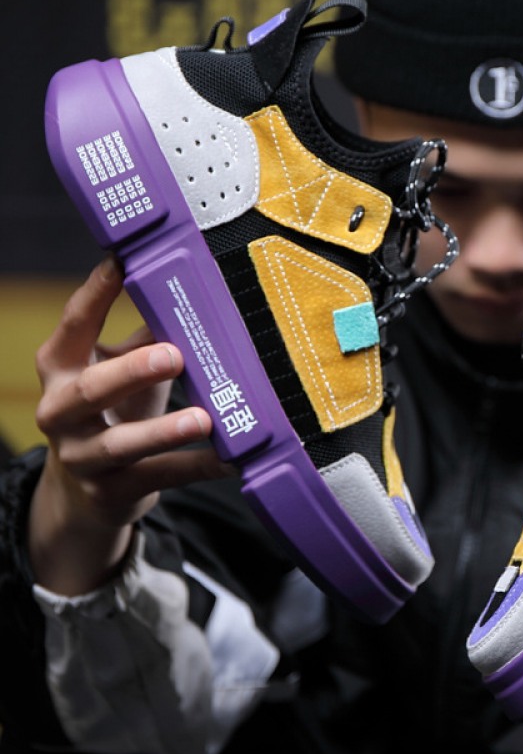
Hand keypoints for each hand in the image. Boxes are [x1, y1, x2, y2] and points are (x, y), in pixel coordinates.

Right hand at [29, 257, 229, 594]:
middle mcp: (60, 412)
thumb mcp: (123, 368)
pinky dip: (199, 467)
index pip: (74, 324)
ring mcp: (82, 457)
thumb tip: (198, 289)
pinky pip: (160, 478)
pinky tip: (232, 458)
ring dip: (165, 430)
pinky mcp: (112, 493)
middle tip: (174, 355)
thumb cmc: (115, 410)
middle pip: (90, 390)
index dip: (96, 293)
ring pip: (121, 444)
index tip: (122, 261)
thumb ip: (150, 334)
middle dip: (132, 371)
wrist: (88, 492)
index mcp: (61, 368)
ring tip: (204, 418)